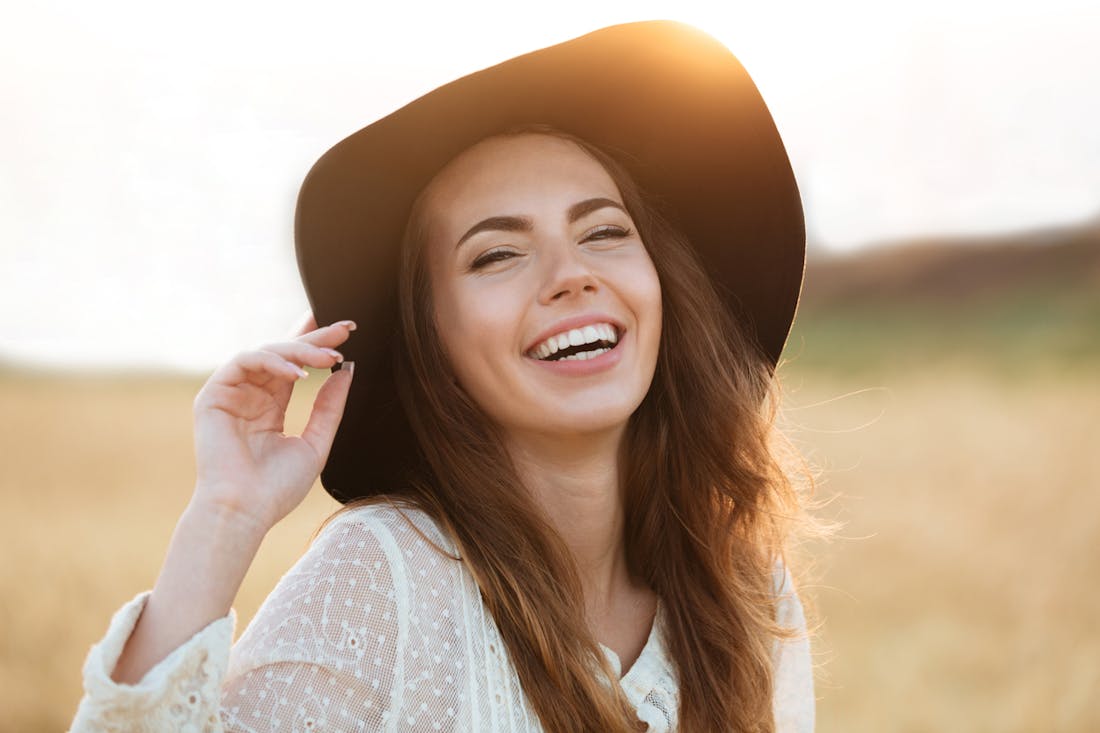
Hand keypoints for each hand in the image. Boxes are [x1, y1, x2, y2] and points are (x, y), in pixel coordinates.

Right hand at [190, 314, 355, 532]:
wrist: (245, 512)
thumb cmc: (276, 488)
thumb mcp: (315, 443)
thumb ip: (329, 407)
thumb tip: (347, 371)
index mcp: (271, 407)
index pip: (296, 365)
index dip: (318, 345)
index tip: (348, 331)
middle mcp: (250, 395)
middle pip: (284, 353)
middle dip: (315, 338)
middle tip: (344, 328)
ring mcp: (231, 393)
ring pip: (267, 351)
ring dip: (300, 350)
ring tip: (329, 357)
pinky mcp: (213, 394)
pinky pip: (244, 361)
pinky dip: (272, 360)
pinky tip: (298, 372)